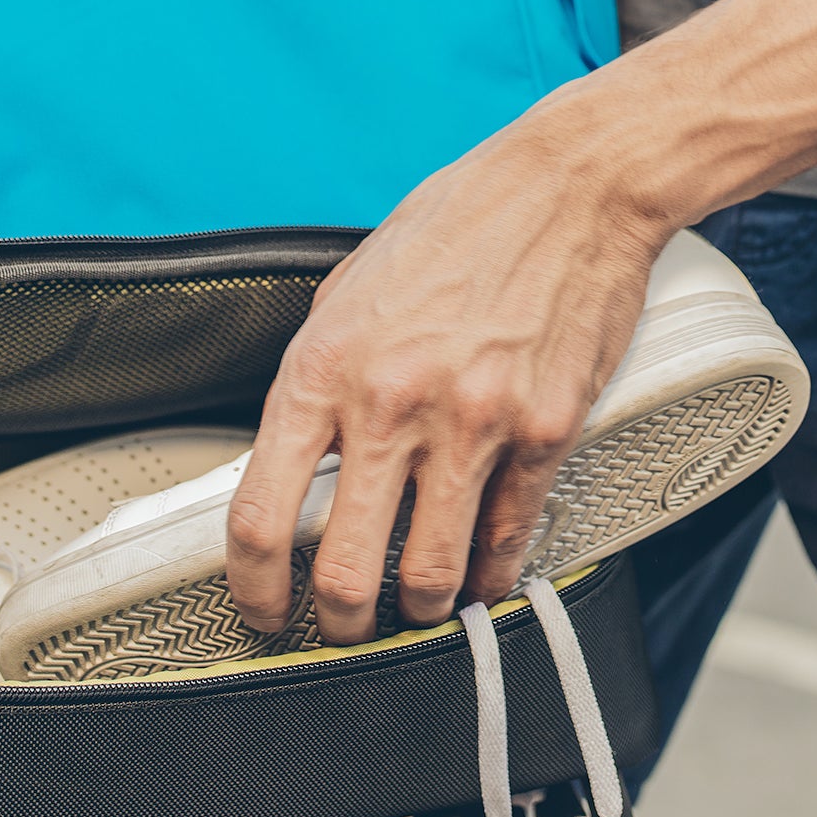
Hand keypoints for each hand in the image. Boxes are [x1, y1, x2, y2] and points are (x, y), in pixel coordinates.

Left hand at [225, 101, 666, 643]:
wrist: (564, 186)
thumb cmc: (454, 227)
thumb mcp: (349, 289)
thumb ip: (319, 376)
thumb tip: (293, 460)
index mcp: (324, 365)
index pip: (259, 513)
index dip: (251, 588)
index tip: (262, 611)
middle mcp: (391, 401)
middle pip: (343, 572)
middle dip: (338, 625)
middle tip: (344, 629)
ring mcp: (473, 421)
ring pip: (431, 577)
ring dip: (420, 611)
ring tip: (418, 604)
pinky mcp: (546, 431)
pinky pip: (509, 539)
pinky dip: (491, 572)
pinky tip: (482, 569)